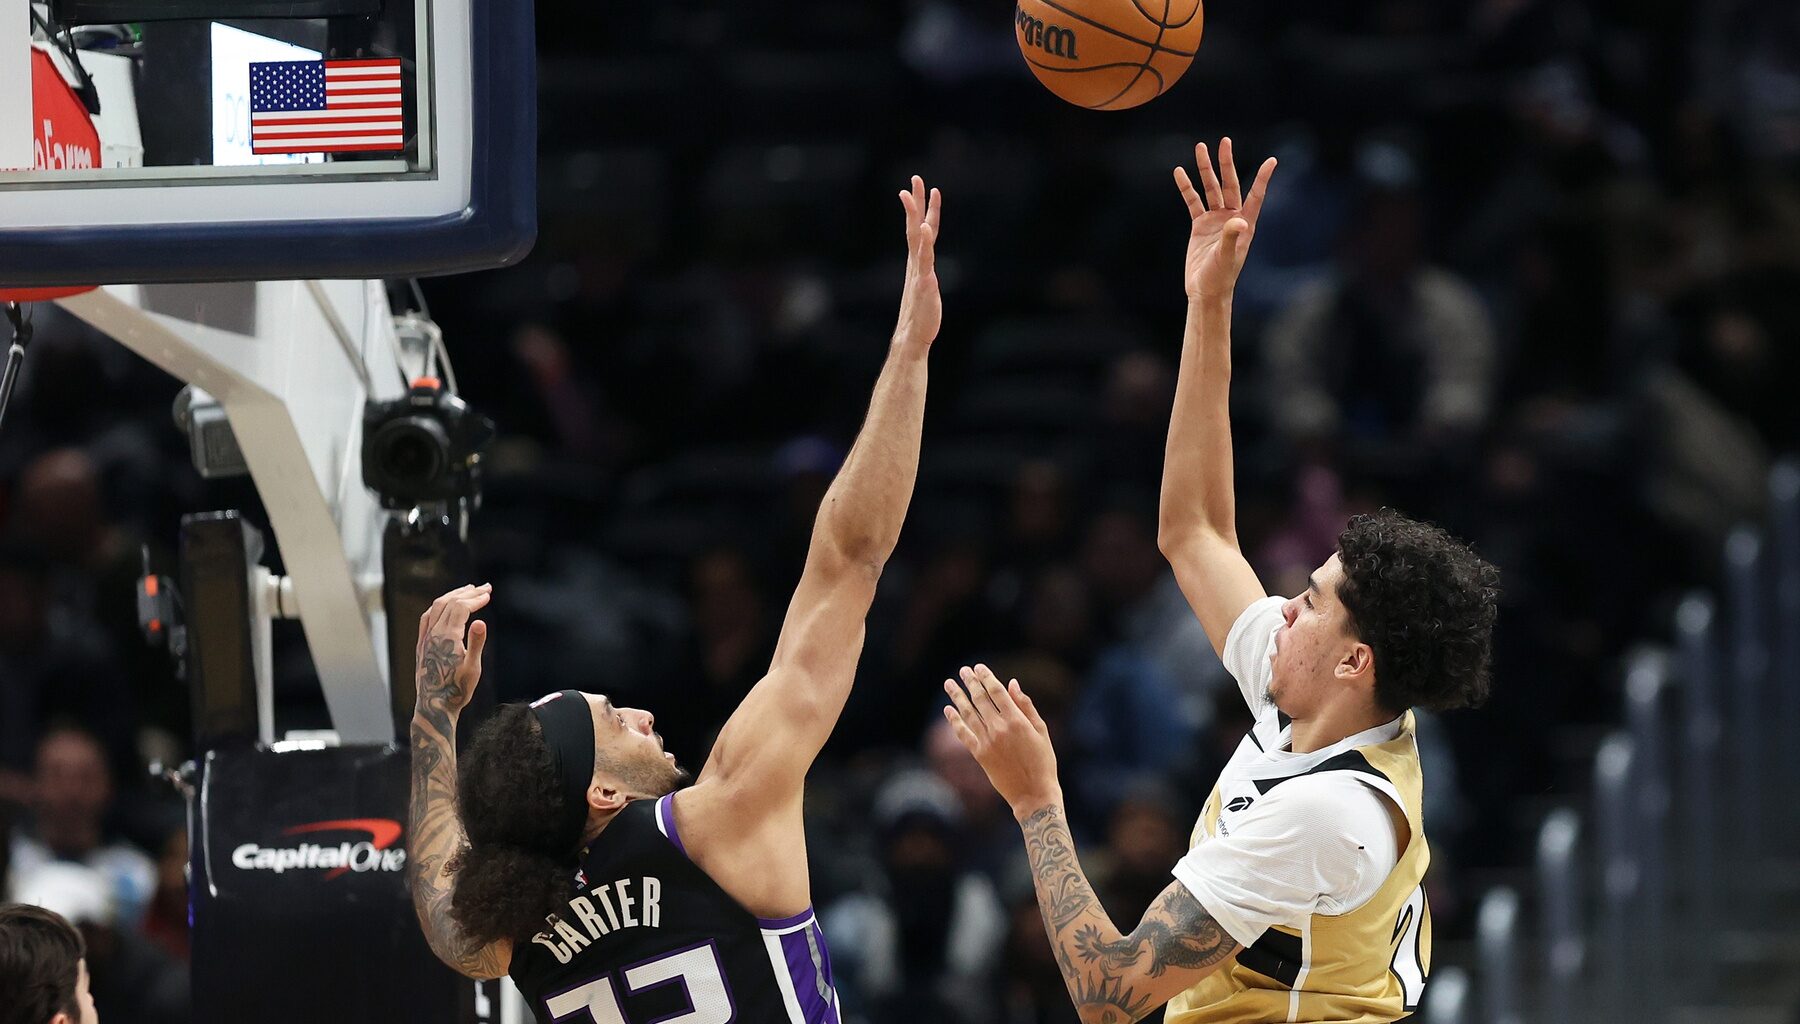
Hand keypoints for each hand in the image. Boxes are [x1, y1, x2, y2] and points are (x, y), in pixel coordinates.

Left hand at [415, 583, 490, 716]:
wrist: (434, 706)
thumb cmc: (457, 690)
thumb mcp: (472, 669)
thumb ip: (476, 643)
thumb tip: (480, 622)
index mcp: (447, 637)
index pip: (461, 607)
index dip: (476, 599)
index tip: (489, 595)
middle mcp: (433, 634)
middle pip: (449, 602)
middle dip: (468, 592)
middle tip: (485, 587)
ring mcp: (425, 638)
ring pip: (437, 607)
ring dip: (453, 595)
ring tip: (468, 589)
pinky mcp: (421, 644)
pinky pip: (427, 617)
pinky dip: (439, 606)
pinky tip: (445, 606)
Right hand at [894, 176, 942, 351]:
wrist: (913, 335)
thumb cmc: (921, 313)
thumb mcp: (926, 287)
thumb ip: (926, 273)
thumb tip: (928, 272)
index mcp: (918, 261)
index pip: (922, 228)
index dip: (925, 208)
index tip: (925, 186)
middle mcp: (917, 262)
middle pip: (916, 226)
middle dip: (916, 202)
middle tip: (915, 179)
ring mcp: (919, 271)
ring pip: (917, 239)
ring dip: (915, 216)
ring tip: (912, 197)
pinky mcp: (924, 283)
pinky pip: (924, 260)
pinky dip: (925, 244)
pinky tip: (926, 230)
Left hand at [943, 664, 1061, 816]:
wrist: (1034, 793)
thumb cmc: (1043, 761)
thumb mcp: (1041, 731)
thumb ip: (1026, 706)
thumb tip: (1012, 684)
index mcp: (1017, 720)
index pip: (996, 692)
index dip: (986, 677)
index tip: (979, 667)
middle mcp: (999, 728)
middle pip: (980, 699)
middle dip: (971, 682)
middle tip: (963, 670)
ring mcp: (987, 742)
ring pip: (968, 713)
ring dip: (957, 696)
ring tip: (949, 683)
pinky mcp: (980, 755)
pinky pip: (963, 734)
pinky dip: (954, 721)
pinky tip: (948, 710)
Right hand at [1175, 138, 1276, 301]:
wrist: (1206, 290)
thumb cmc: (1221, 277)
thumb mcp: (1226, 257)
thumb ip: (1232, 237)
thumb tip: (1238, 220)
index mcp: (1245, 223)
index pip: (1255, 195)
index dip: (1263, 178)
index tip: (1272, 160)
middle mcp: (1232, 217)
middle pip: (1230, 184)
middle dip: (1226, 163)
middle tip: (1224, 142)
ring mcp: (1215, 220)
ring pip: (1210, 189)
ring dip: (1205, 170)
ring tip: (1200, 148)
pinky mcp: (1200, 226)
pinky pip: (1192, 202)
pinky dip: (1186, 188)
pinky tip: (1180, 172)